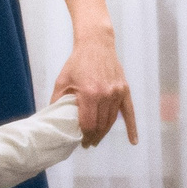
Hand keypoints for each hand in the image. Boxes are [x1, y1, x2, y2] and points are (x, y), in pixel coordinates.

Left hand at [53, 26, 137, 146]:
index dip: (84, 136)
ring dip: (104, 133)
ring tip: (96, 139)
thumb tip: (53, 119)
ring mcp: (117, 92)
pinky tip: (133, 141)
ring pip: (112, 121)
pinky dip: (131, 127)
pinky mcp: (124, 90)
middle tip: (87, 143)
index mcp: (89, 93)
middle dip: (93, 137)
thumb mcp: (62, 81)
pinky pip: (129, 112)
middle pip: (101, 125)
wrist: (96, 44)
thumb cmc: (77, 62)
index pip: (88, 124)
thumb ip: (57, 101)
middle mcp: (106, 95)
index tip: (80, 142)